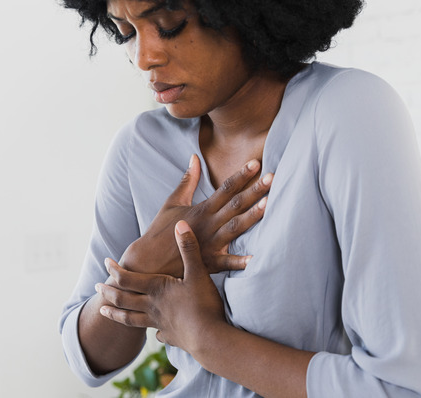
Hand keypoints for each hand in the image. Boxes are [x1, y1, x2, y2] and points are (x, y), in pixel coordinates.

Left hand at [96, 221, 226, 353]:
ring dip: (115, 314)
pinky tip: (154, 333)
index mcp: (156, 289)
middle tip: (96, 287)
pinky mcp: (171, 336)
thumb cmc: (203, 304)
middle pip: (123, 299)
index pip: (127, 278)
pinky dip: (153, 332)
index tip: (106, 261)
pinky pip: (157, 333)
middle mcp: (152, 306)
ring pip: (130, 319)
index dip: (114, 270)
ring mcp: (159, 323)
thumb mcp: (197, 272)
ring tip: (103, 311)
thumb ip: (188, 248)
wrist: (210, 338)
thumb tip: (180, 223)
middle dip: (108, 292)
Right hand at [119, 154, 271, 276]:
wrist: (147, 261)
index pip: (225, 188)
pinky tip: (256, 259)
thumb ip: (187, 180)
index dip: (241, 175)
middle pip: (235, 205)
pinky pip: (226, 263)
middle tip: (273, 177)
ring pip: (235, 228)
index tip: (256, 163)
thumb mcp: (172, 202)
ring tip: (270, 204)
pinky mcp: (208, 263)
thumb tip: (195, 158)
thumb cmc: (160, 230)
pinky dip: (240, 262)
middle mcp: (208, 224)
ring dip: (252, 216)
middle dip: (254, 190)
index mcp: (201, 209)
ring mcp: (209, 244)